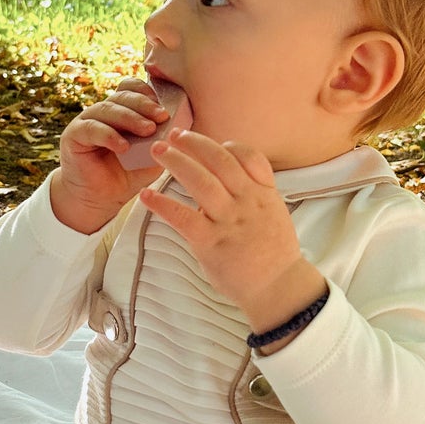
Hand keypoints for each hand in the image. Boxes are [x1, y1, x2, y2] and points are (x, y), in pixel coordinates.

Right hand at [53, 78, 170, 230]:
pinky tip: (123, 146)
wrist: (100, 200)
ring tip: (148, 130)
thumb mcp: (152, 158)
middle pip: (122, 96)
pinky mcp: (73, 135)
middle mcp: (103, 112)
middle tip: (162, 116)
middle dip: (144, 105)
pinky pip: (92, 128)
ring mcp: (87, 121)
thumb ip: (163, 142)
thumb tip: (180, 130)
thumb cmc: (127, 176)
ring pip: (107, 109)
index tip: (165, 107)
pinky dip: (109, 135)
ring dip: (130, 118)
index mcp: (122, 111)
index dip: (147, 93)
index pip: (131, 89)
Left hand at [141, 129, 322, 330]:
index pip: (248, 156)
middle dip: (194, 143)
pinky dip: (161, 204)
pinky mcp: (211, 242)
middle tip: (174, 136)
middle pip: (219, 160)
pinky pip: (182, 217)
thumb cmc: (273, 254)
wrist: (278, 287)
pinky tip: (145, 195)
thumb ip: (254, 194)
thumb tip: (228, 180)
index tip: (210, 142)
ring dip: (176, 162)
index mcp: (263, 193)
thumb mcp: (275, 214)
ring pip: (200, 181)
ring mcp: (229, 221)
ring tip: (158, 151)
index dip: (227, 145)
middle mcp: (247, 201)